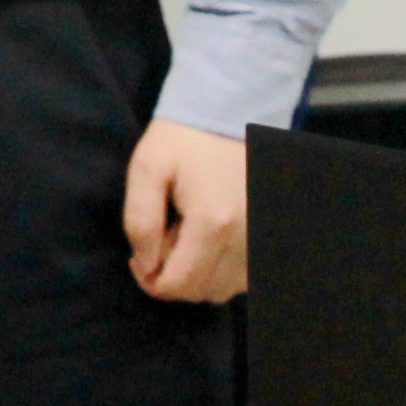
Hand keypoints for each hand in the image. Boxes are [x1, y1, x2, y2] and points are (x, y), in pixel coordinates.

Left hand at [122, 121, 247, 303]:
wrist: (230, 113)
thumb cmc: (184, 139)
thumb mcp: (147, 168)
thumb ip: (140, 220)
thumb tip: (145, 264)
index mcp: (212, 222)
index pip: (177, 284)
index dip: (149, 279)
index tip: (139, 256)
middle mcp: (245, 238)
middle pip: (199, 291)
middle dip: (171, 276)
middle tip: (163, 238)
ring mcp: (261, 240)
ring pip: (222, 290)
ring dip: (196, 275)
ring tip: (186, 235)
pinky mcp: (267, 237)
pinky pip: (241, 278)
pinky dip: (220, 272)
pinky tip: (208, 241)